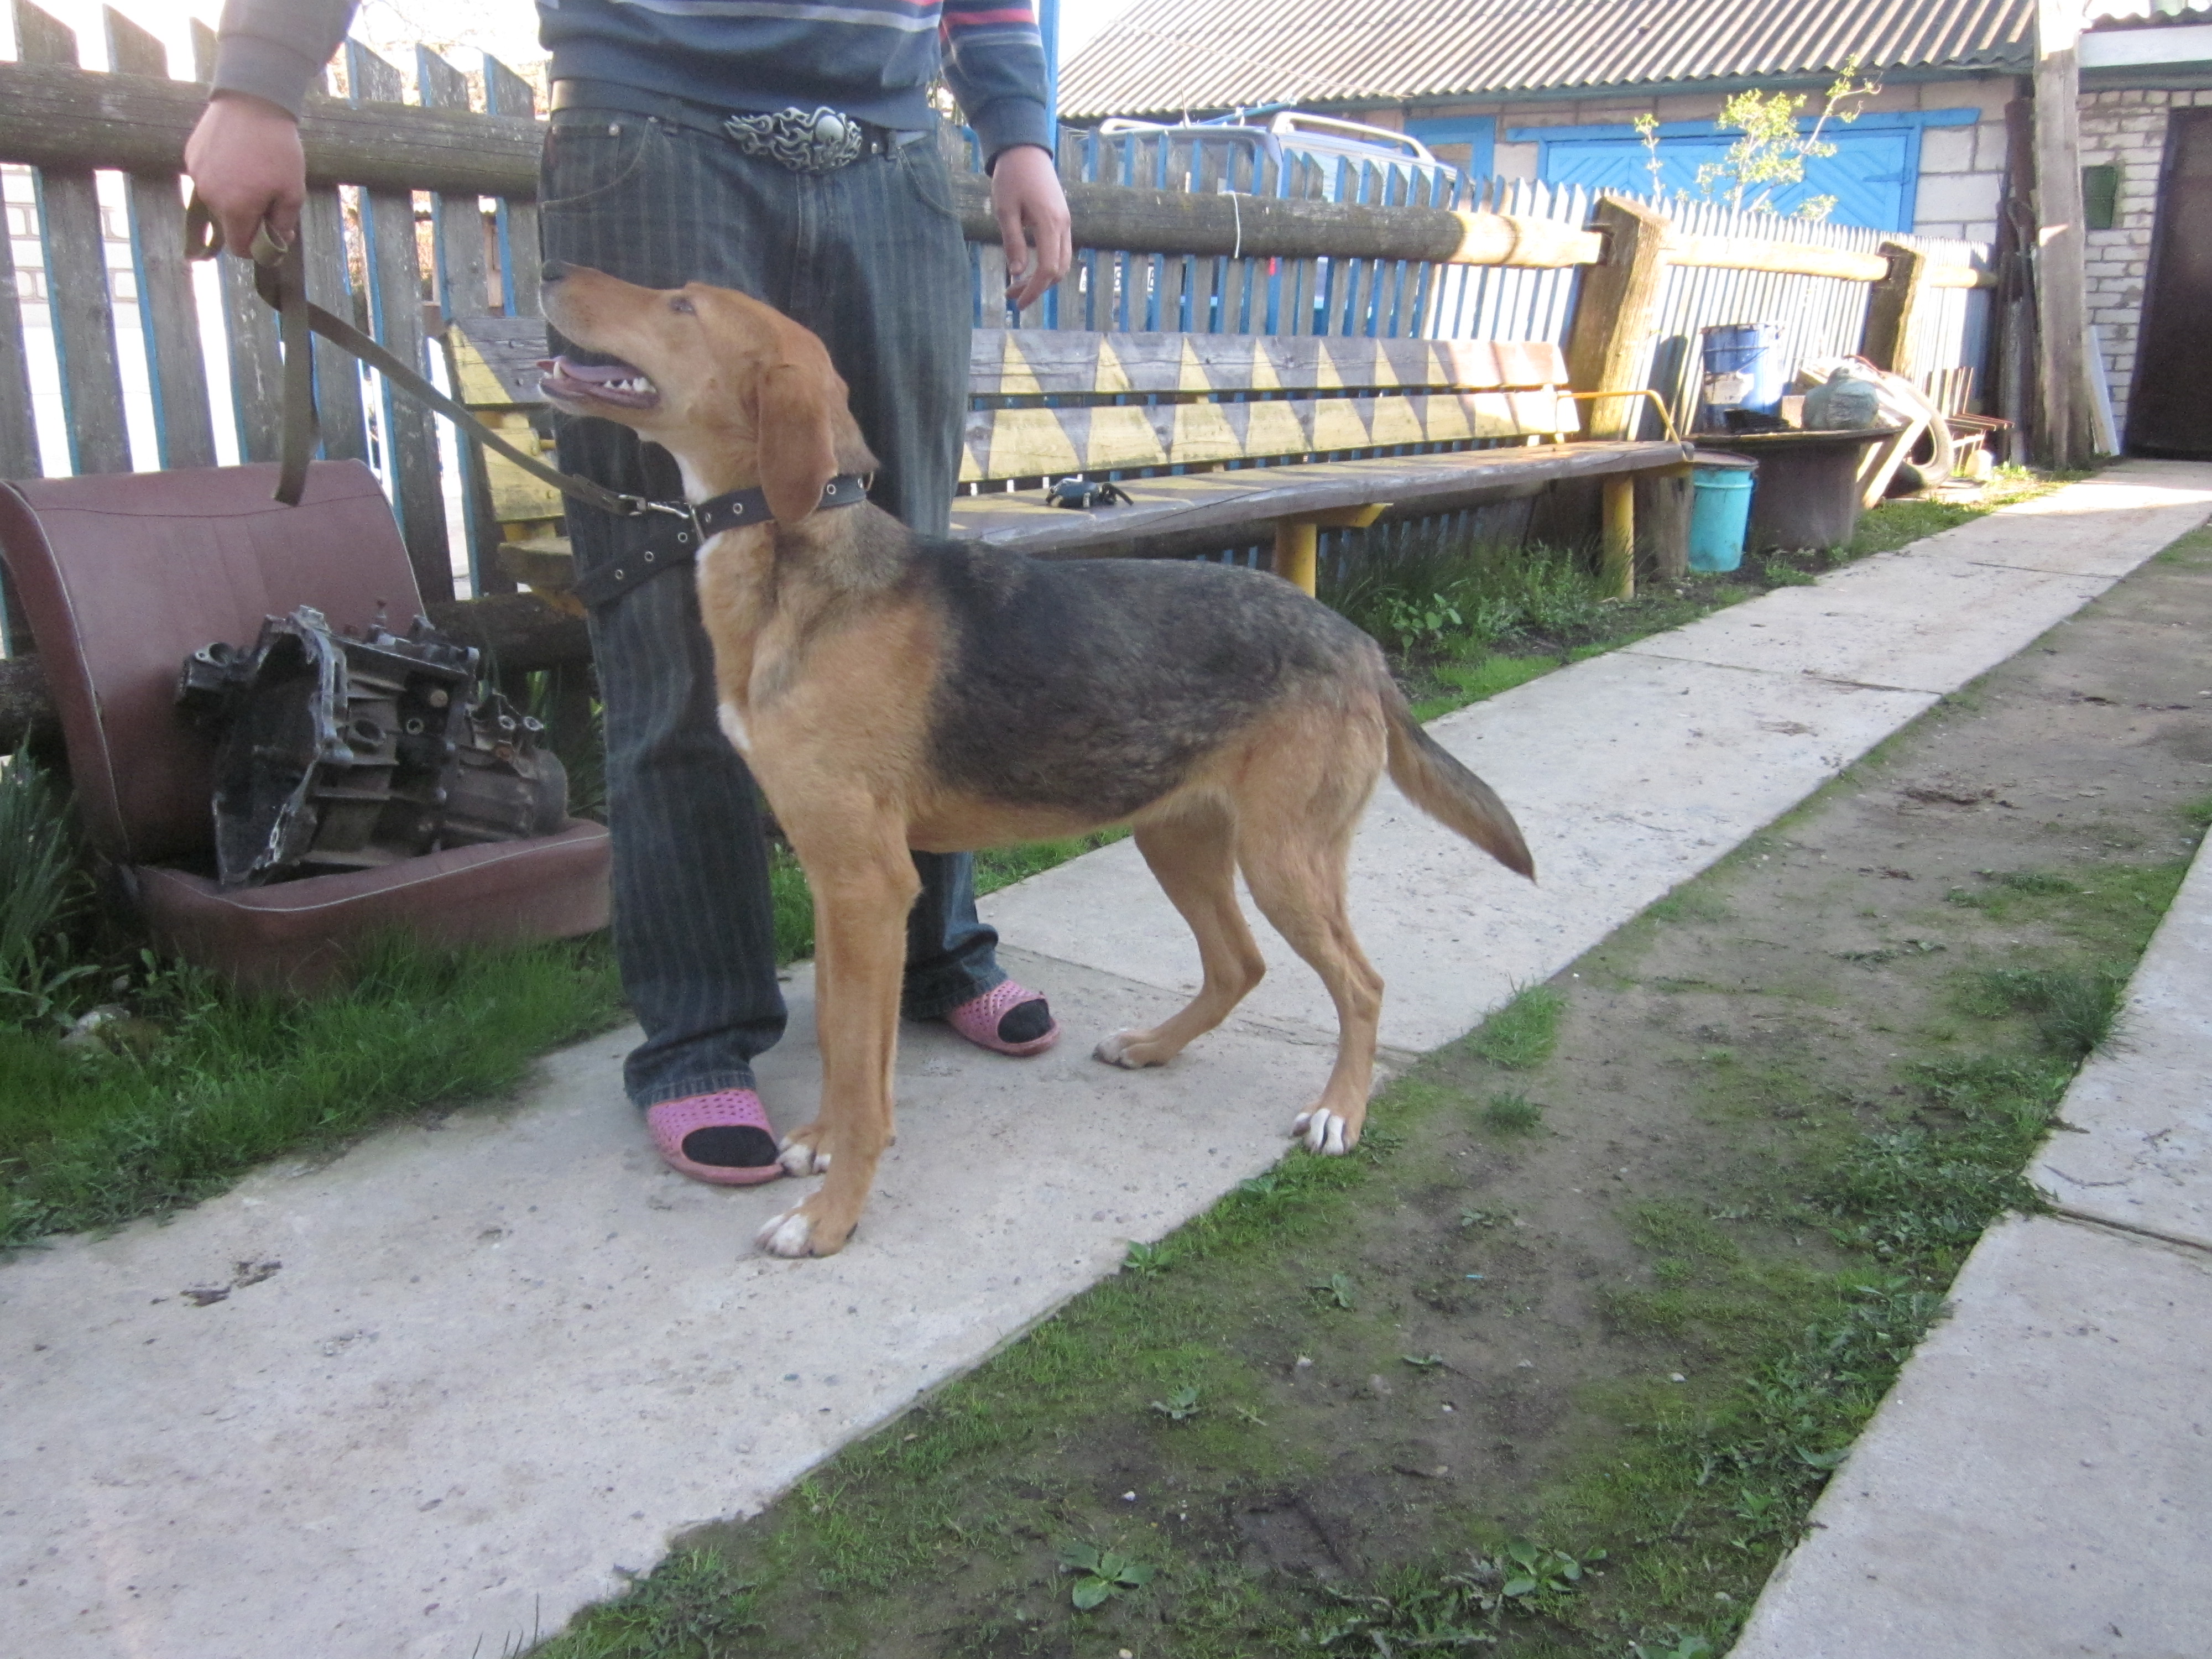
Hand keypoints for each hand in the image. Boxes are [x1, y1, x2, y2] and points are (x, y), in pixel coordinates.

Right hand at [183, 91, 306, 254]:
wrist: (252, 101)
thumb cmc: (277, 150)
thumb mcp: (293, 192)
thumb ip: (282, 225)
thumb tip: (275, 244)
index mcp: (234, 209)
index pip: (239, 248)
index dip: (258, 249)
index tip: (273, 235)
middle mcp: (209, 196)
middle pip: (229, 225)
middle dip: (249, 220)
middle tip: (270, 199)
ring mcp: (196, 175)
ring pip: (218, 202)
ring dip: (235, 198)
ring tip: (253, 173)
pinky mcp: (191, 157)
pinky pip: (208, 179)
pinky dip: (223, 178)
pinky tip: (238, 159)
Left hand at [990, 144, 1071, 311]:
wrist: (1026, 150)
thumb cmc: (1011, 177)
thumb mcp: (1005, 210)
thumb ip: (1012, 242)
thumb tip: (1017, 272)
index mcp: (1050, 223)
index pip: (1048, 268)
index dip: (1034, 289)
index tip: (1018, 302)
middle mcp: (1063, 225)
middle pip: (1059, 270)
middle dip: (1037, 288)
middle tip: (1011, 295)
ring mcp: (1065, 222)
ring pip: (1062, 262)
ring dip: (1042, 278)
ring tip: (1017, 284)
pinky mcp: (1062, 219)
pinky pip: (1060, 250)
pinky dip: (1047, 265)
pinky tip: (1028, 267)